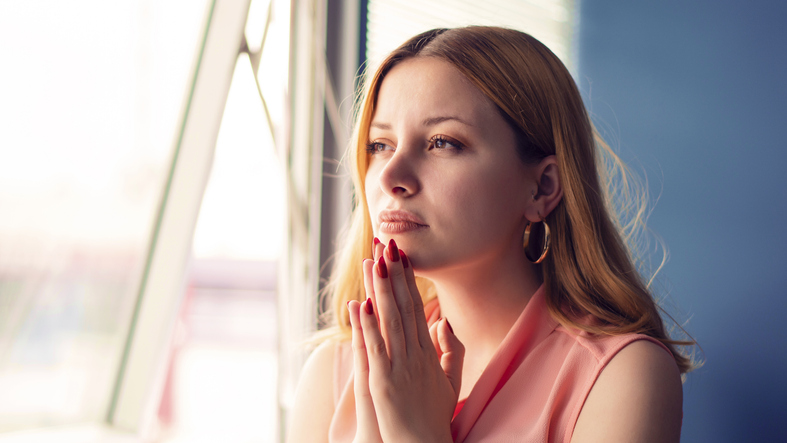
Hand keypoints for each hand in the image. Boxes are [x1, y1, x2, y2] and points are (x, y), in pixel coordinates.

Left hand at [349, 238, 464, 442]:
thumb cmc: (434, 418)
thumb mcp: (450, 381)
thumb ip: (450, 351)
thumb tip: (445, 323)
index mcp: (429, 352)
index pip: (417, 308)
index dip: (408, 280)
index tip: (402, 255)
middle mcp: (416, 355)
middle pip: (404, 307)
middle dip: (395, 274)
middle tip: (388, 243)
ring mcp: (400, 368)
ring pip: (390, 321)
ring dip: (381, 290)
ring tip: (374, 261)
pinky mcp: (383, 383)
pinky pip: (375, 349)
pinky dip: (367, 326)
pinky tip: (360, 304)